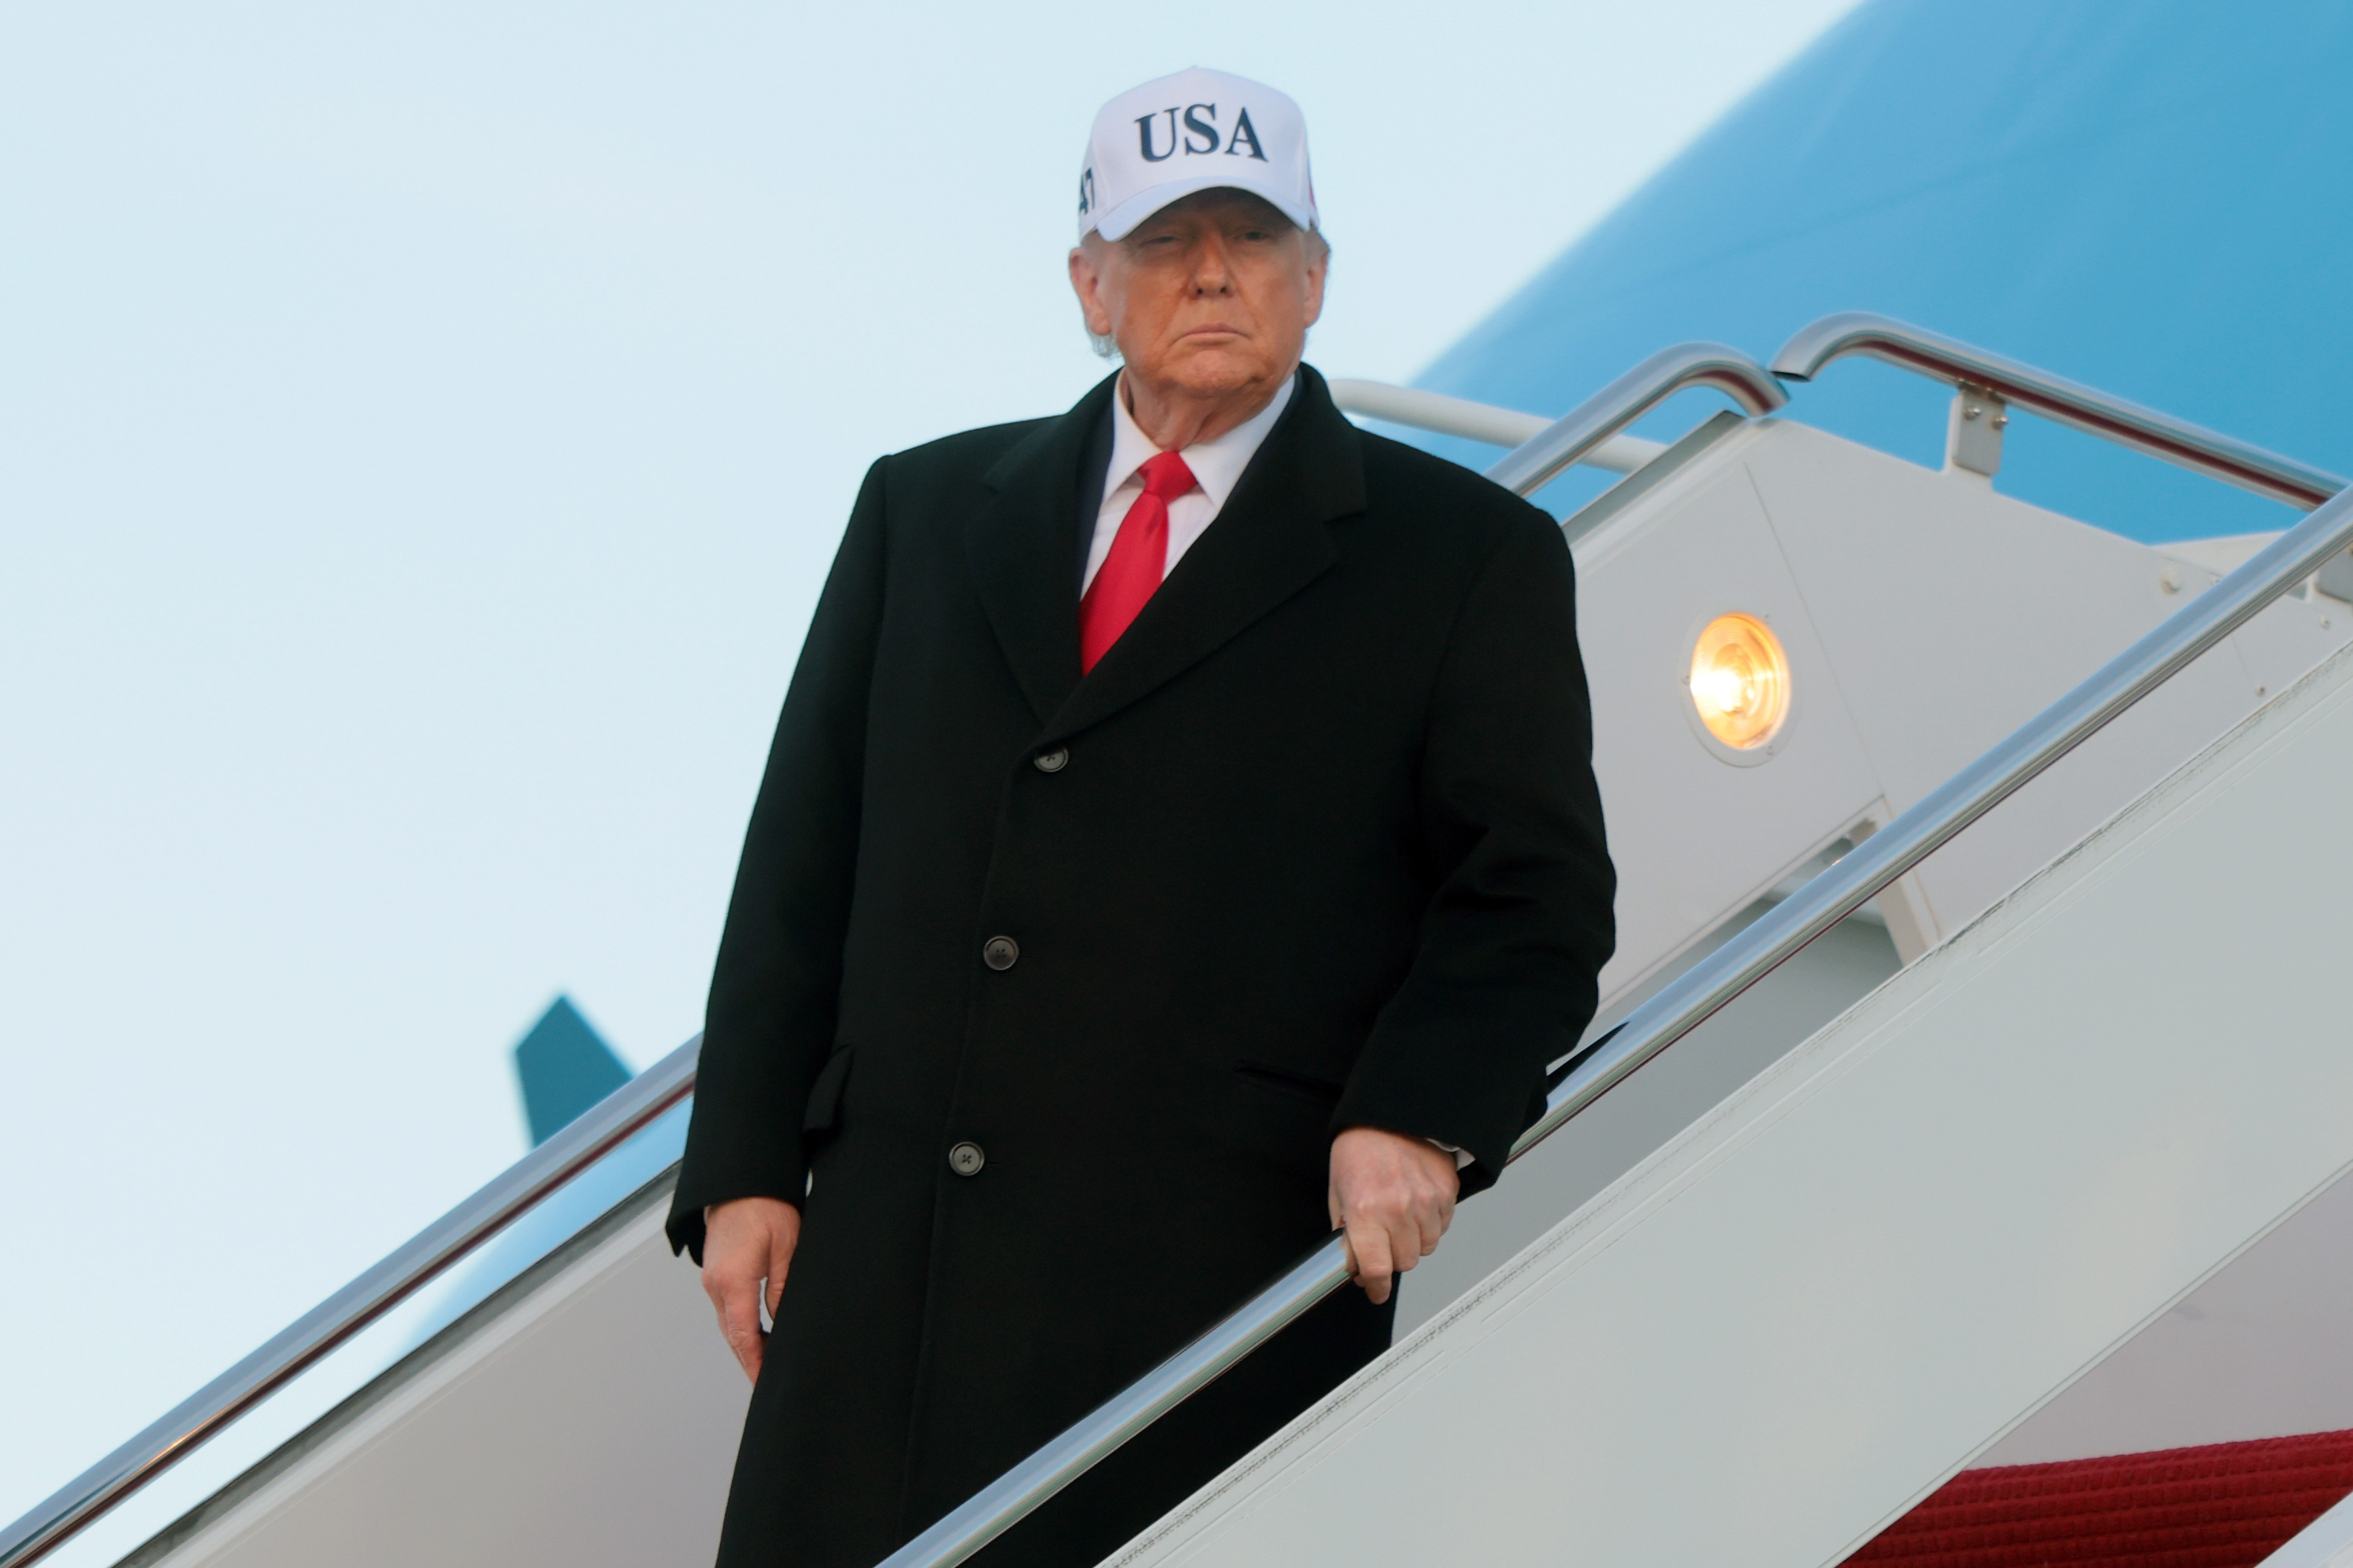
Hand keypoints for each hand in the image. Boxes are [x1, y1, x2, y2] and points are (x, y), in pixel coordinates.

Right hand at [701, 1196, 801, 1382]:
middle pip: (732, 1336)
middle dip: (749, 1361)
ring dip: (744, 1345)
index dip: (755, 1364)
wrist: (740, 1183)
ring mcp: (711, 1279)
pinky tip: (756, 1334)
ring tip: (765, 1365)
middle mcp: (715, 1284)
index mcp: (734, 1281)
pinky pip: (726, 1309)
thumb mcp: (786, 1249)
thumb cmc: (766, 1208)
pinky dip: (739, 1327)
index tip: (764, 1384)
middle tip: (767, 1383)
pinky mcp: (714, 1273)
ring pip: (728, 1324)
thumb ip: (782, 1291)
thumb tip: (782, 1324)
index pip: (744, 1336)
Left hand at [1328, 1127, 1459, 1305]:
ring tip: (1398, 1218)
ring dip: (1412, 1242)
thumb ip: (1346, 1234)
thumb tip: (1353, 1266)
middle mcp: (1398, 1208)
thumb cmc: (1359, 1149)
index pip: (1377, 1268)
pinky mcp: (1446, 1190)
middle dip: (1391, 1260)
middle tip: (1382, 1244)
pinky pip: (1442, 1226)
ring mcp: (1426, 1200)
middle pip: (1404, 1262)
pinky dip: (1430, 1224)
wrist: (1388, 1115)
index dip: (1375, 1287)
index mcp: (1366, 1211)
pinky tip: (1415, 1205)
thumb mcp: (1338, 1193)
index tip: (1375, 1291)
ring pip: (1426, 1247)